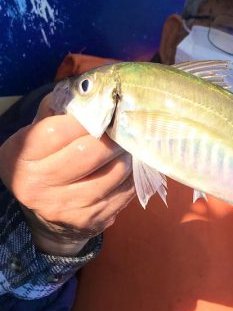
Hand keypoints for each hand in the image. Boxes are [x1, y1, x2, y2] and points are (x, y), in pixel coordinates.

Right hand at [0, 95, 135, 254]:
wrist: (45, 214)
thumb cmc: (45, 161)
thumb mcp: (37, 134)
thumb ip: (56, 110)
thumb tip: (89, 89)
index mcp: (22, 158)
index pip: (57, 132)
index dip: (85, 118)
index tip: (103, 109)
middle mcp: (39, 187)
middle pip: (89, 152)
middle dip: (111, 135)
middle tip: (123, 125)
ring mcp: (67, 208)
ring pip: (113, 173)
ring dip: (127, 155)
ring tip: (129, 143)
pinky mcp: (92, 221)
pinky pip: (125, 192)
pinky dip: (133, 175)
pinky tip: (131, 164)